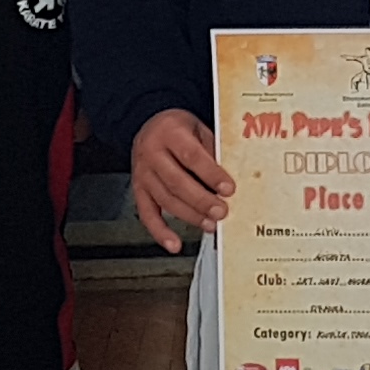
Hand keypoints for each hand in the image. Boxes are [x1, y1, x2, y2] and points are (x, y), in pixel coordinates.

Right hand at [128, 109, 233, 251]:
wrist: (150, 126)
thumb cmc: (178, 128)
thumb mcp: (198, 129)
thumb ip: (213, 151)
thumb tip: (231, 178)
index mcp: (169, 131)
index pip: (191, 156)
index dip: (211, 174)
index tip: (228, 188)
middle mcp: (151, 152)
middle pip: (177, 182)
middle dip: (202, 200)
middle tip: (221, 211)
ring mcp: (142, 173)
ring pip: (166, 200)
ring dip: (189, 216)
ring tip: (209, 224)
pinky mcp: (138, 189)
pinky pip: (147, 214)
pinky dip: (160, 232)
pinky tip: (174, 243)